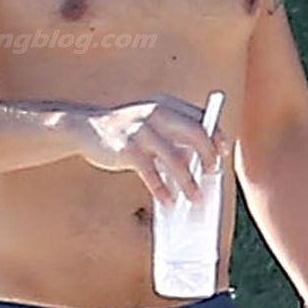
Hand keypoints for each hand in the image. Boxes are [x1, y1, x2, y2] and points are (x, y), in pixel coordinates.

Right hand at [70, 96, 226, 203]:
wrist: (85, 128)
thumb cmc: (124, 131)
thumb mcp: (150, 125)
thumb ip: (172, 137)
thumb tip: (198, 164)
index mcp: (166, 106)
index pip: (200, 118)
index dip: (216, 136)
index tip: (222, 153)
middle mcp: (157, 114)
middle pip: (195, 134)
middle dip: (209, 156)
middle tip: (213, 174)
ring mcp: (142, 131)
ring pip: (176, 159)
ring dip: (189, 182)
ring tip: (195, 198)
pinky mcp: (128, 149)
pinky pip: (152, 173)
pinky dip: (162, 189)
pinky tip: (168, 201)